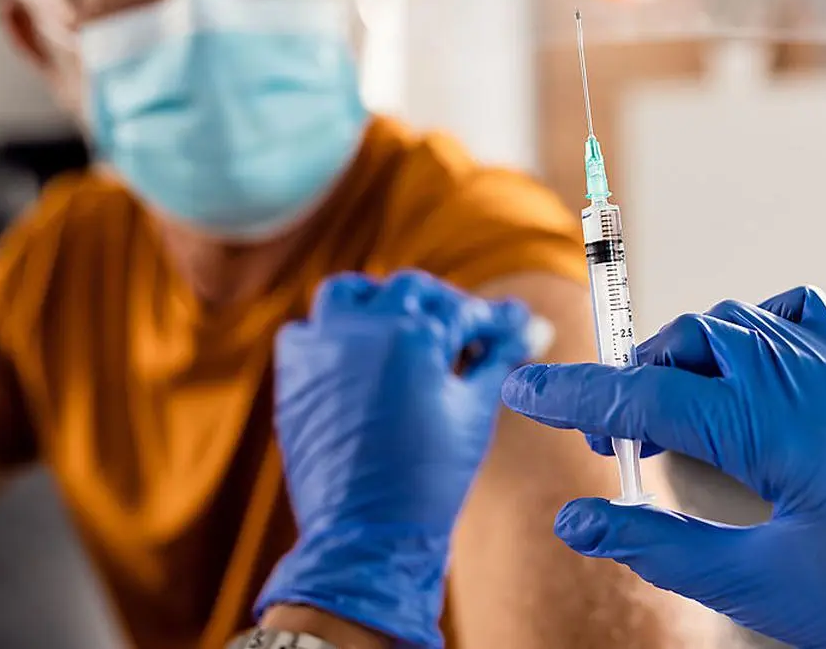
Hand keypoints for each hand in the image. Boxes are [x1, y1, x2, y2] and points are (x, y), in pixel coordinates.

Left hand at [257, 270, 532, 648]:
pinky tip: (360, 358)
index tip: (516, 324)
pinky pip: (308, 332)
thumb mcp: (474, 410)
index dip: (496, 319)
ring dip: (380, 303)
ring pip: (349, 295)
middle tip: (468, 331)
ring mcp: (321, 349)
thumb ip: (499, 359)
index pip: (464, 311)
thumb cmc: (430, 477)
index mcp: (413, 335)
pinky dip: (334, 334)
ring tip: (405, 329)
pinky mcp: (293, 376)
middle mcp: (361, 329)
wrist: (367, 534)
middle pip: (411, 291)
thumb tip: (531, 327)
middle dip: (444, 305)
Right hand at [502, 286, 825, 648]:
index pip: (654, 395)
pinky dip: (761, 332)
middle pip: (696, 339)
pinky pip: (808, 317)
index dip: (578, 395)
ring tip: (682, 415)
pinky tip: (753, 378)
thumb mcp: (753, 585)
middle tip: (621, 445)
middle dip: (641, 380)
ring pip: (746, 320)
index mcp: (790, 430)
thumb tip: (575, 521)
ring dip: (696, 354)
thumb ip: (655, 543)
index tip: (525, 391)